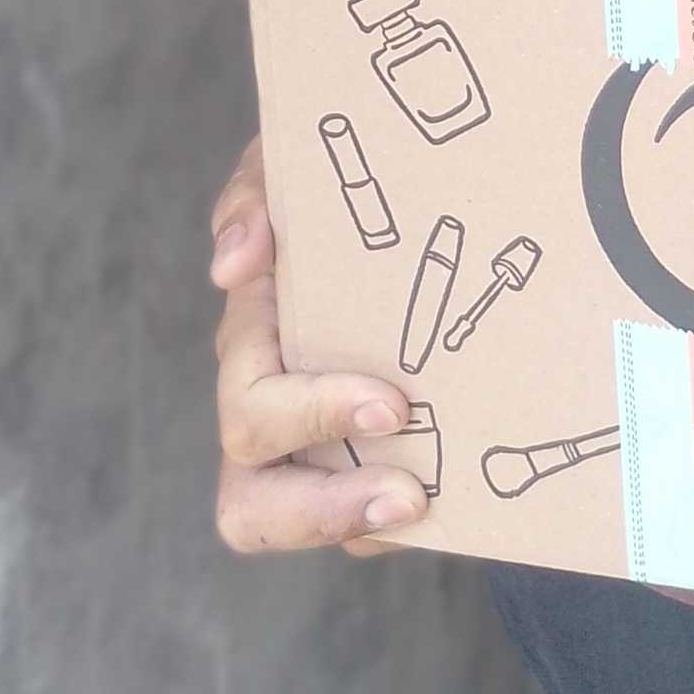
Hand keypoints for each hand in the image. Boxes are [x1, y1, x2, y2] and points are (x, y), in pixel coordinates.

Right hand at [210, 137, 424, 557]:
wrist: (416, 194)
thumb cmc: (334, 187)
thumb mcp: (292, 167)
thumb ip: (256, 194)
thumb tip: (233, 266)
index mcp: (255, 342)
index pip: (252, 408)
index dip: (311, 418)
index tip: (389, 405)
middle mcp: (274, 408)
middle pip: (250, 501)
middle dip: (319, 507)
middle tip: (407, 492)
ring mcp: (316, 448)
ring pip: (303, 527)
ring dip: (356, 525)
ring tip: (423, 508)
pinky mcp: (367, 466)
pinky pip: (366, 526)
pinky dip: (400, 520)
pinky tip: (460, 498)